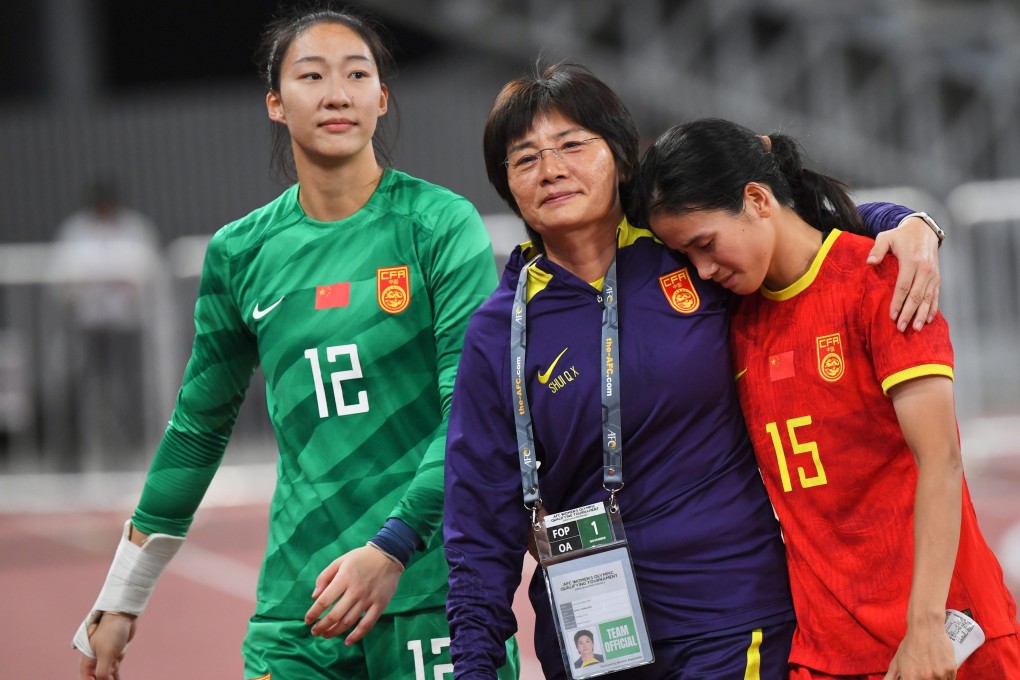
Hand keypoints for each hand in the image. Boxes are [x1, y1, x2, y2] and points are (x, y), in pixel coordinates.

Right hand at [79, 613, 135, 679]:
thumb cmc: (111, 631)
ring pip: (105, 675)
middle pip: (96, 678)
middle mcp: (94, 661)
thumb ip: (102, 671)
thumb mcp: (106, 654)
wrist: (123, 615)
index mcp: (87, 661)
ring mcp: (104, 658)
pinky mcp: (114, 655)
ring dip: (109, 679)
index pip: (86, 679)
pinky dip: (115, 676)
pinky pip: (113, 670)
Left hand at [304, 545, 402, 644]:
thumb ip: (324, 576)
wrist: (389, 554)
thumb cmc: (361, 558)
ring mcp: (369, 598)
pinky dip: (357, 635)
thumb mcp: (340, 561)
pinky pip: (367, 624)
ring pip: (349, 621)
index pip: (324, 601)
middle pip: (335, 615)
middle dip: (322, 626)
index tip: (307, 620)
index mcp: (344, 578)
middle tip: (314, 631)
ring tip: (326, 635)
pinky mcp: (380, 605)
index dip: (313, 613)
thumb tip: (314, 596)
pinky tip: (348, 641)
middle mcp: (356, 590)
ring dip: (334, 631)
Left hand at [866, 215, 940, 331]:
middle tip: (901, 328)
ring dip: (921, 314)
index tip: (892, 316)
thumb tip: (869, 262)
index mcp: (911, 262)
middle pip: (916, 296)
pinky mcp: (937, 277)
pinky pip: (936, 295)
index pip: (903, 287)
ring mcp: (933, 274)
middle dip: (909, 313)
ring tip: (915, 328)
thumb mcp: (886, 237)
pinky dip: (932, 308)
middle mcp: (925, 270)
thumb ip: (877, 249)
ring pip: (928, 298)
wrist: (923, 229)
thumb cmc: (901, 235)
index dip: (898, 303)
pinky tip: (927, 319)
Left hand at [882, 622, 955, 679]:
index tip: (917, 676)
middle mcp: (925, 678)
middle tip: (925, 669)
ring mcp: (939, 675)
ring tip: (932, 666)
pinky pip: (950, 679)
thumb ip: (891, 676)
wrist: (925, 628)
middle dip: (926, 678)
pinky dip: (946, 675)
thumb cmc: (910, 644)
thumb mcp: (897, 661)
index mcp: (911, 678)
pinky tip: (940, 666)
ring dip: (937, 677)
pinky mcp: (950, 670)